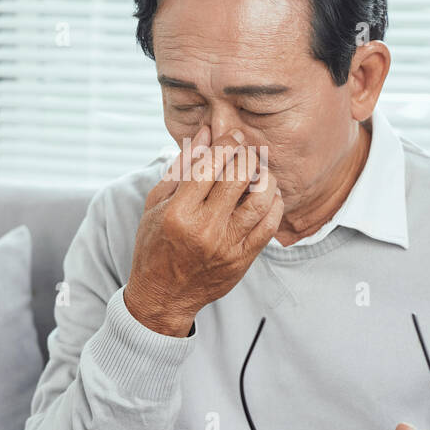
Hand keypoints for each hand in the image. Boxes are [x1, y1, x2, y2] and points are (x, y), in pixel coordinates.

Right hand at [124, 124, 284, 336]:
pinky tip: (267, 195)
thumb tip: (205, 133)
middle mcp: (205, 228)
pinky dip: (274, 203)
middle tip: (247, 152)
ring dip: (266, 177)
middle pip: (240, 176)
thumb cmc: (155, 245)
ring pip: (261, 198)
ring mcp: (227, 246)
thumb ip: (182, 166)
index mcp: (179, 212)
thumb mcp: (157, 203)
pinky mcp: (243, 259)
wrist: (164, 296)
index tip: (234, 136)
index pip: (210, 165)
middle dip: (248, 155)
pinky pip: (269, 224)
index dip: (227, 143)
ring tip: (259, 172)